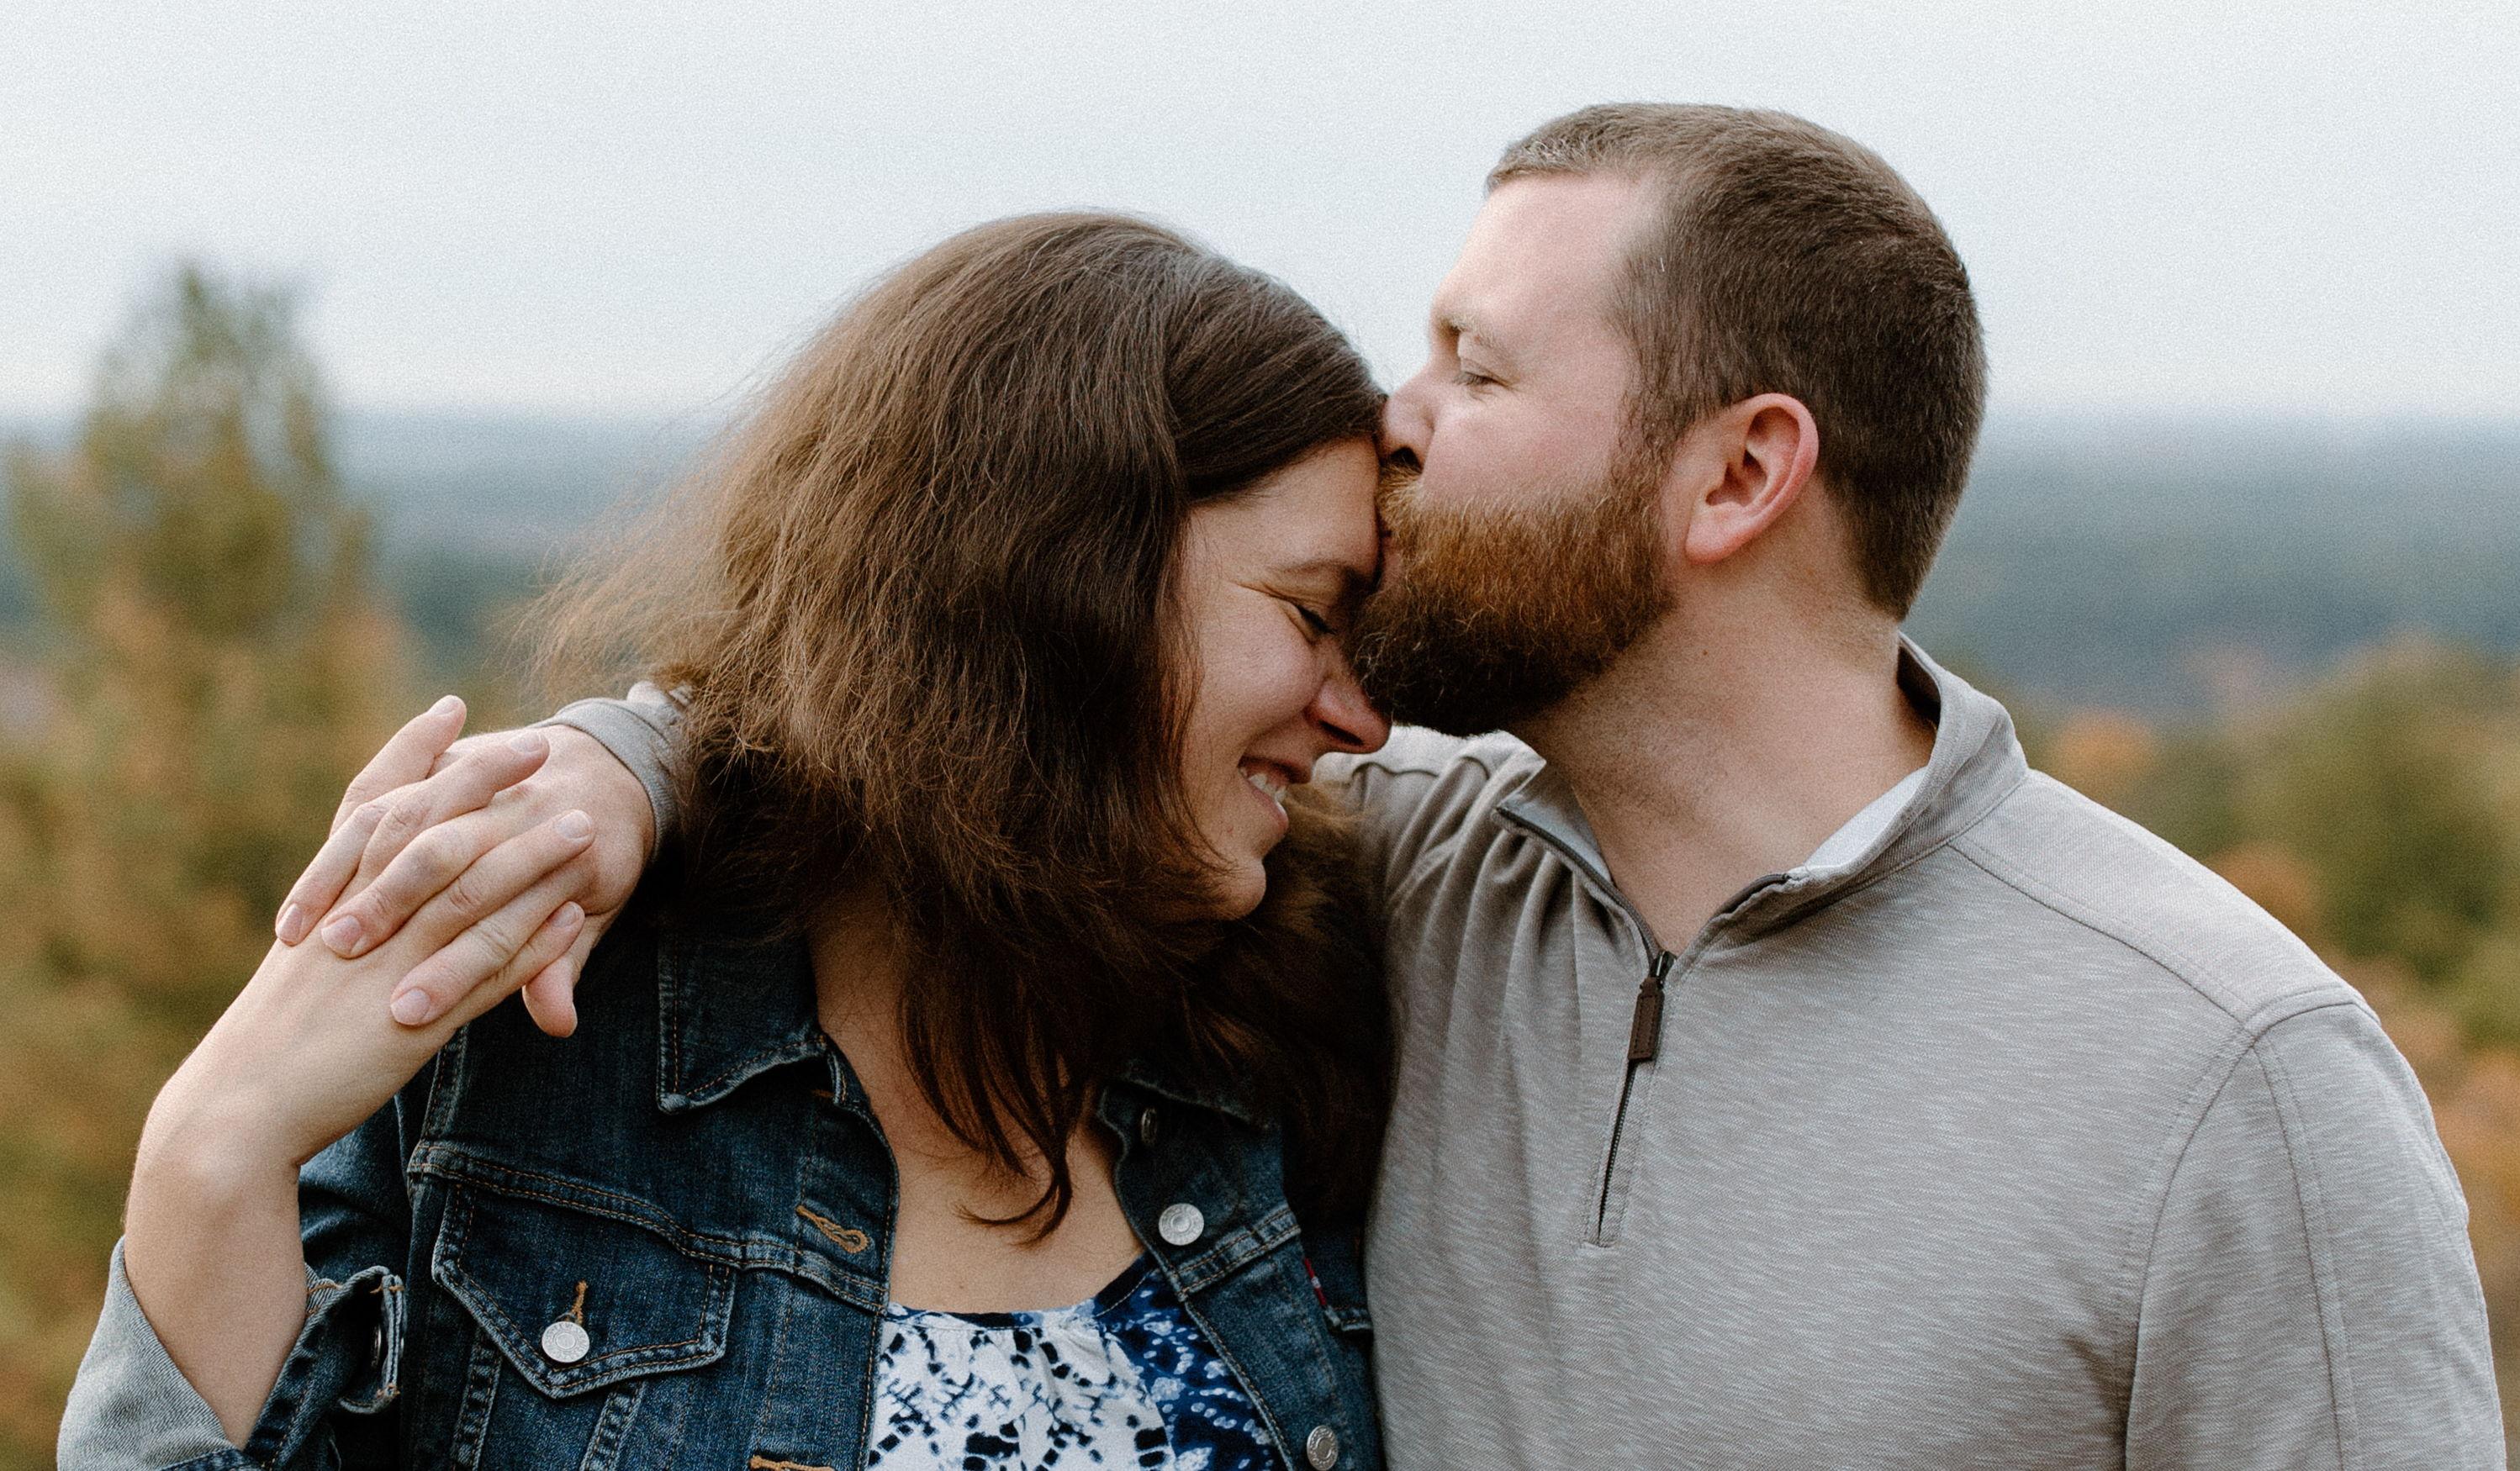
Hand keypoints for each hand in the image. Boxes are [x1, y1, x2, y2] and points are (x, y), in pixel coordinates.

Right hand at [125, 717, 595, 1443]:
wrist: (234, 1114)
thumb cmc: (272, 1044)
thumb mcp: (308, 966)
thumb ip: (348, 917)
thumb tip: (375, 889)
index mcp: (329, 899)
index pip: (374, 805)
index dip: (414, 754)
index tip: (452, 707)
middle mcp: (356, 921)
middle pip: (430, 832)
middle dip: (488, 783)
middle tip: (541, 741)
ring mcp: (386, 967)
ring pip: (468, 897)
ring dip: (531, 858)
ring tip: (585, 823)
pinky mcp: (410, 1023)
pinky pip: (479, 977)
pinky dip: (526, 945)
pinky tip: (569, 920)